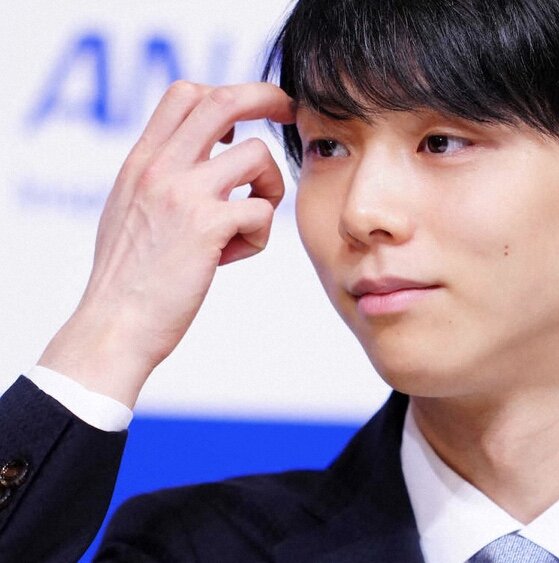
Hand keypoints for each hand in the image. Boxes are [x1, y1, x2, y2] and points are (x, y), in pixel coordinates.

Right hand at [39, 81, 294, 406]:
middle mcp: (160, 168)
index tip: (248, 114)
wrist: (114, 326)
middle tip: (289, 112)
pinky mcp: (207, 227)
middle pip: (224, 100)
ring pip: (257, 154)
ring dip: (270, 186)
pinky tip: (232, 257)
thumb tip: (200, 160)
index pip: (185, 94)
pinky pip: (261, 210)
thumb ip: (160, 179)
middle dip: (267, 98)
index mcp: (141, 162)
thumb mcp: (131, 210)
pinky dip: (259, 235)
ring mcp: (183, 194)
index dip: (226, 93)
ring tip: (250, 221)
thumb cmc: (127, 277)